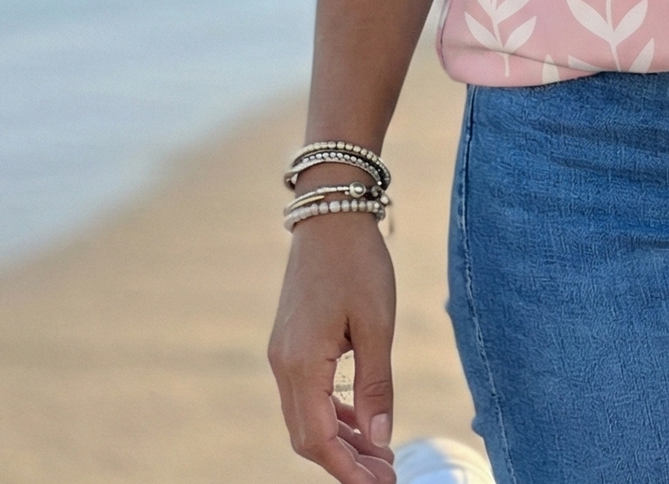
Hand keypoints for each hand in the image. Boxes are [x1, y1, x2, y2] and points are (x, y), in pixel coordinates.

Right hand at [269, 210, 398, 482]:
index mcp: (300, 364)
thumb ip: (376, 385)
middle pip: (308, 436)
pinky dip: (333, 414)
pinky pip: (307, 394)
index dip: (348, 470)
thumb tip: (380, 440)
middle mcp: (283, 365)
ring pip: (306, 417)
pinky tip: (361, 420)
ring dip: (340, 441)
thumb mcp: (377, 324)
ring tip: (379, 456)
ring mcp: (283, 353)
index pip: (319, 439)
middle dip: (345, 463)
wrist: (331, 212)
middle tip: (386, 475)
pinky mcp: (291, 342)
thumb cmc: (358, 263)